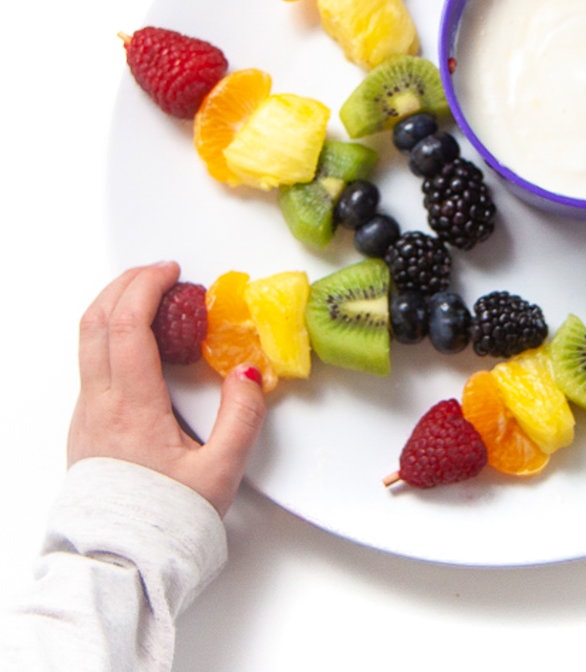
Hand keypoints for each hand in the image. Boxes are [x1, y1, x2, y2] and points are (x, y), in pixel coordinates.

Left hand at [68, 262, 266, 516]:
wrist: (119, 564)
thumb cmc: (164, 520)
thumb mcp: (220, 472)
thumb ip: (241, 417)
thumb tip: (248, 373)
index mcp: (131, 407)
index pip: (127, 326)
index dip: (146, 287)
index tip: (171, 272)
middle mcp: (100, 404)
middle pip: (96, 322)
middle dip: (125, 284)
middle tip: (159, 272)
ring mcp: (87, 414)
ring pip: (88, 341)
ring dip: (116, 307)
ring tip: (150, 298)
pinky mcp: (87, 427)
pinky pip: (93, 363)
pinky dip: (114, 334)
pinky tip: (143, 343)